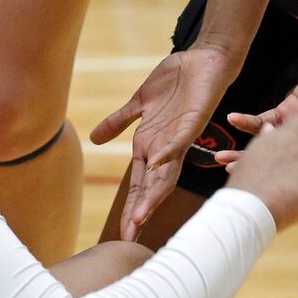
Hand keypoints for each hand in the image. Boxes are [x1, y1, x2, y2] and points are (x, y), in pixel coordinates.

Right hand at [90, 44, 234, 240]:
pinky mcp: (192, 122)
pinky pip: (178, 140)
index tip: (121, 234)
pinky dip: (167, 152)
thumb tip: (94, 140)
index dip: (131, 207)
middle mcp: (165, 148)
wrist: (204, 59)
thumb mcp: (139, 103)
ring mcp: (180, 137)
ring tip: (141, 215)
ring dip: (153, 193)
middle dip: (140, 211)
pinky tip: (156, 163)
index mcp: (151, 145)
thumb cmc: (176, 81)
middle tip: (129, 237)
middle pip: (150, 187)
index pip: (139, 184)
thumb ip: (119, 122)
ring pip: (165, 172)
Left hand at [228, 36, 297, 180]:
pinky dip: (254, 120)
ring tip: (222, 160)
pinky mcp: (294, 103)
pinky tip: (234, 121)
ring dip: (248, 150)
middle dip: (259, 173)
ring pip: (270, 143)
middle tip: (233, 185)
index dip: (289, 186)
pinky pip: (270, 115)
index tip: (265, 200)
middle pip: (282, 162)